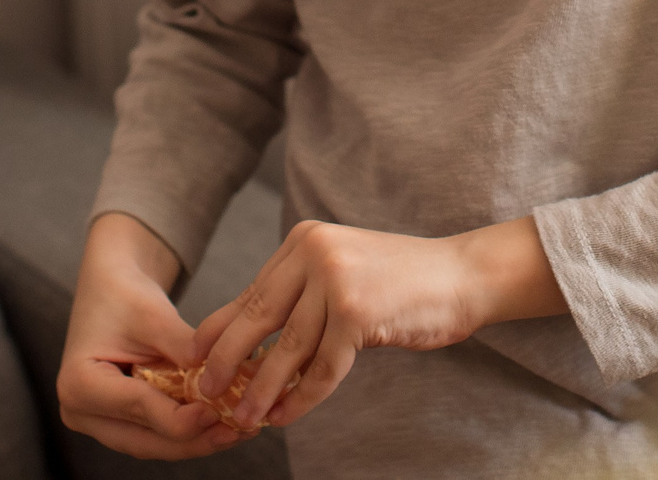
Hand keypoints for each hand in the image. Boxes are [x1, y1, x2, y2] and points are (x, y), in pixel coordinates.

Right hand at [59, 212, 255, 460]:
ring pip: (152, 445)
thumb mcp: (152, 313)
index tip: (219, 412)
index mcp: (79, 383)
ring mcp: (97, 422)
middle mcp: (80, 411)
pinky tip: (222, 424)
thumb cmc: (125, 294)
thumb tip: (218, 375)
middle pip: (144, 440)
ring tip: (238, 431)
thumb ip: (181, 346)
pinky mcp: (117, 422)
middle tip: (238, 432)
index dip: (181, 417)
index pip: (138, 408)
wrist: (111, 288)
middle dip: (194, 440)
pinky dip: (188, 432)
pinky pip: (155, 435)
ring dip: (196, 442)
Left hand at [190, 216, 566, 431]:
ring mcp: (337, 280)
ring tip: (243, 418)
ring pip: (288, 349)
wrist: (461, 275)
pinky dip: (301, 397)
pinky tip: (286, 416)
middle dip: (228, 360)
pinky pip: (322, 368)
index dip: (221, 329)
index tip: (195, 358)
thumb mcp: (341, 273)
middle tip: (204, 391)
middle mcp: (315, 252)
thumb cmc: (400, 281)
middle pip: (258, 317)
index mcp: (304, 239)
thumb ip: (297, 295)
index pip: (253, 291)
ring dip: (262, 390)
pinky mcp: (358, 313)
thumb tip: (241, 336)